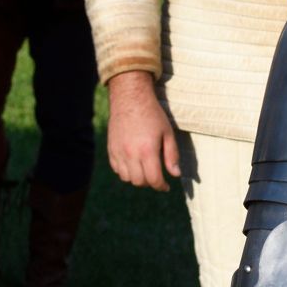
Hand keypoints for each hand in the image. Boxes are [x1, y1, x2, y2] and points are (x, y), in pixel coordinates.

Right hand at [107, 70, 181, 190]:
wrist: (130, 99)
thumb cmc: (152, 114)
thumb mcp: (167, 133)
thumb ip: (172, 155)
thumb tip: (175, 174)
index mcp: (147, 150)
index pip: (154, 179)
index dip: (161, 186)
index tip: (166, 186)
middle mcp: (130, 154)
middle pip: (139, 182)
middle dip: (150, 182)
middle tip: (157, 176)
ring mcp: (118, 152)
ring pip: (126, 178)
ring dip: (137, 178)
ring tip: (145, 169)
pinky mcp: (110, 149)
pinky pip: (117, 169)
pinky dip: (125, 171)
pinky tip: (134, 163)